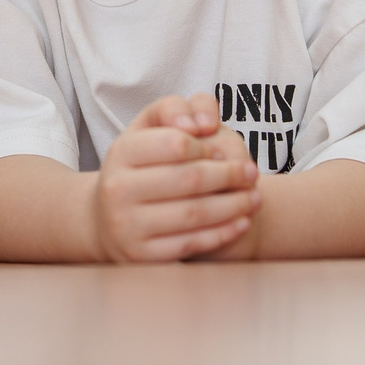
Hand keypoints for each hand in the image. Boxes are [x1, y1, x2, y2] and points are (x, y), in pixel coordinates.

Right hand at [91, 95, 260, 262]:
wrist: (108, 219)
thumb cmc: (140, 165)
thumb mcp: (149, 129)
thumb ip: (175, 108)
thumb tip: (203, 122)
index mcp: (120, 152)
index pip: (176, 144)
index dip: (207, 146)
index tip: (223, 151)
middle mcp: (117, 189)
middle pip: (189, 180)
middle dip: (229, 176)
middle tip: (253, 173)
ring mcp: (127, 226)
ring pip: (194, 214)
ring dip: (234, 205)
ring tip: (256, 198)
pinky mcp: (141, 256)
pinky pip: (192, 243)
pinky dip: (223, 232)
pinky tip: (241, 221)